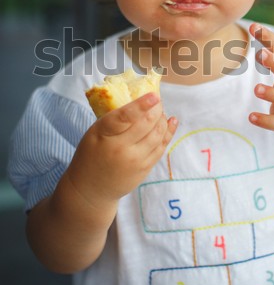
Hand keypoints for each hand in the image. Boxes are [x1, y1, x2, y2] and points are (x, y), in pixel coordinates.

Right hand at [67, 92, 177, 208]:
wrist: (91, 188)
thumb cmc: (92, 153)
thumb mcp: (95, 133)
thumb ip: (114, 118)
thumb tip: (138, 99)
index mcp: (104, 134)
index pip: (125, 117)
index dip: (142, 105)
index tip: (155, 96)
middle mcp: (120, 148)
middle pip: (146, 124)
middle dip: (156, 109)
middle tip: (157, 100)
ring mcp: (134, 160)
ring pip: (157, 135)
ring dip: (162, 119)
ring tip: (160, 111)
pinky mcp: (144, 169)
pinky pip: (160, 147)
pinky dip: (168, 132)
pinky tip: (171, 121)